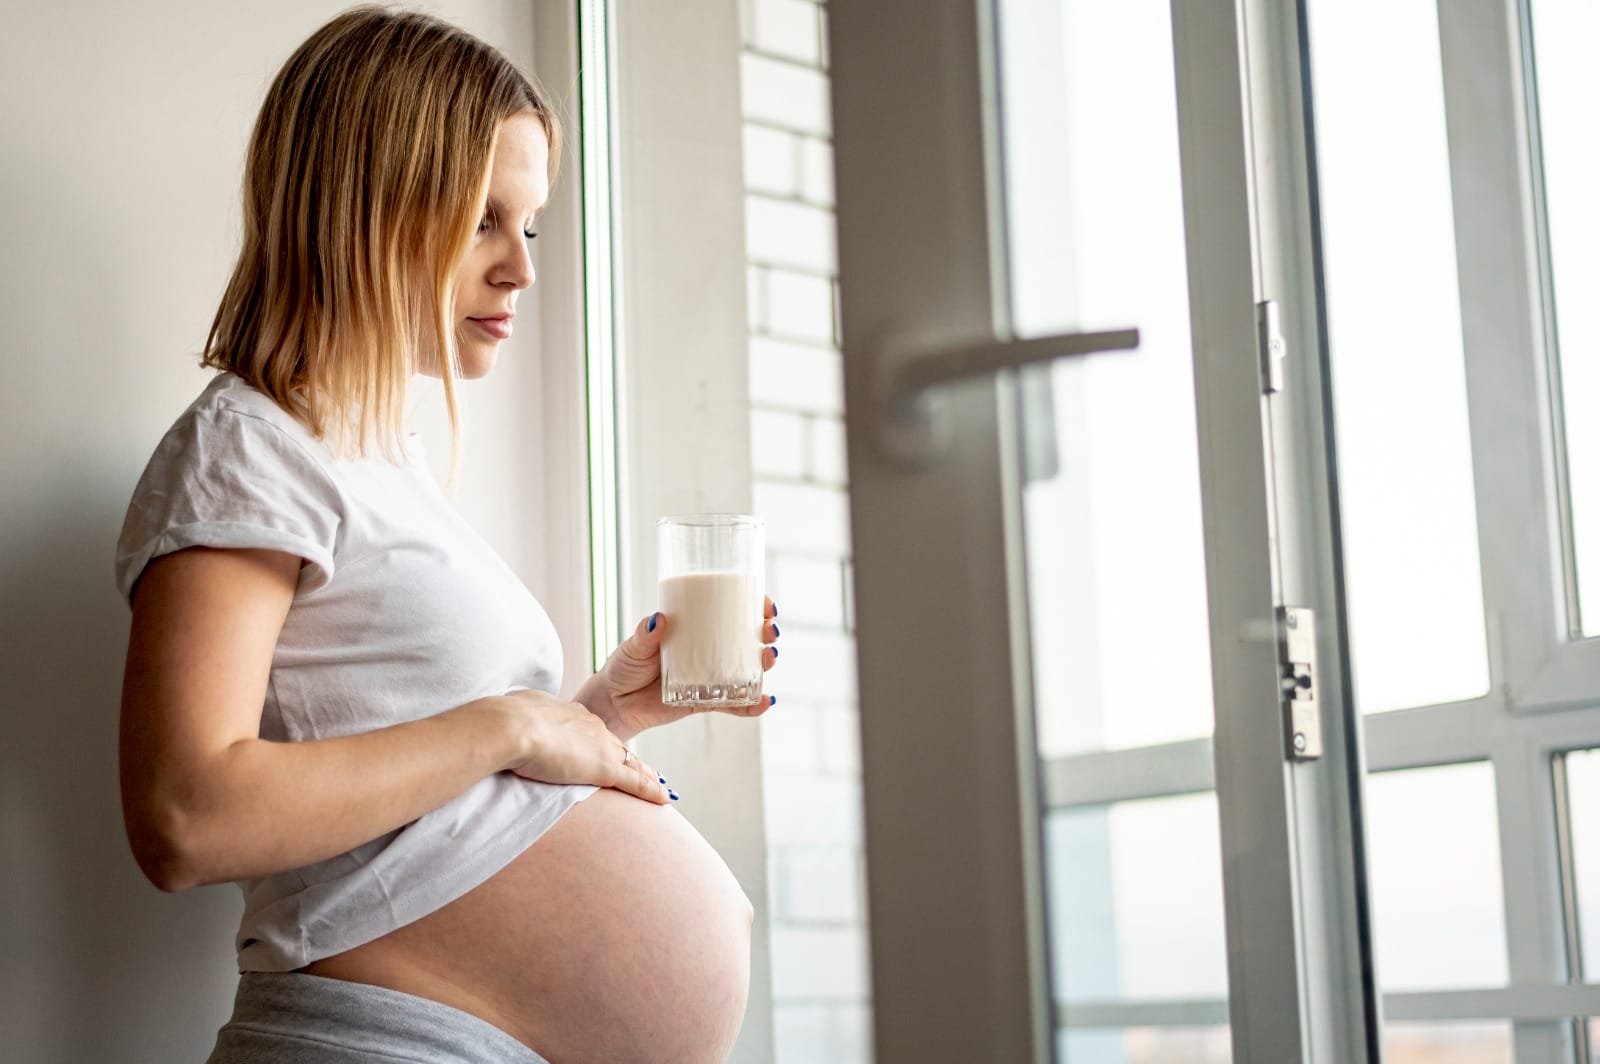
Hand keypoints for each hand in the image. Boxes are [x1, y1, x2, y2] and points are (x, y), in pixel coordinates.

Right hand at [494, 688, 670, 803]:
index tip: (607, 749)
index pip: (592, 731)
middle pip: (616, 745)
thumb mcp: (515, 713)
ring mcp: (599, 746)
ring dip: (646, 776)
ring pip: (631, 762)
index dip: (602, 743)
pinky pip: (634, 781)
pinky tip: (664, 799)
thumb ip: (520, 719)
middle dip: (628, 758)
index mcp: (569, 712)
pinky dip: (650, 790)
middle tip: (644, 770)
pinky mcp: (604, 768)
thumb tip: (509, 720)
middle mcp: (590, 725)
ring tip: (659, 786)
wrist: (509, 726)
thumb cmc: (503, 721)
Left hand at [577, 596, 780, 740]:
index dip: (754, 607)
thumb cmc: (624, 666)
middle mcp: (707, 650)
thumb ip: (645, 635)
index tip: (765, 606)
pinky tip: (765, 703)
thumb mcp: (633, 646)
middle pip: (747, 639)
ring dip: (764, 664)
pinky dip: (751, 705)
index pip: (731, 611)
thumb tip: (659, 619)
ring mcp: (709, 676)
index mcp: (694, 628)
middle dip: (765, 634)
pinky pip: (734, 704)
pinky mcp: (706, 701)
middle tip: (769, 633)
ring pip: (747, 669)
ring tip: (769, 661)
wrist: (614, 703)